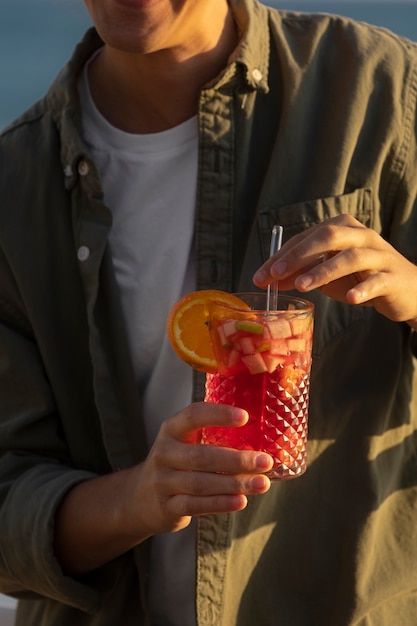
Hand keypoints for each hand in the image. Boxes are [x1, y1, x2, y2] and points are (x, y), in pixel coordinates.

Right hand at [55, 402, 272, 574]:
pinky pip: (195, 505)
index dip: (218, 414)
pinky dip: (220, 504)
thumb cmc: (176, 464)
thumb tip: (262, 440)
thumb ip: (212, 437)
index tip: (245, 417)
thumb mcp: (184, 443)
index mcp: (171, 430)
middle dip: (236, 459)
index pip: (193, 415)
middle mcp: (164, 453)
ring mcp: (162, 481)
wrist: (139, 498)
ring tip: (262, 484)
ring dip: (234, 484)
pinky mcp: (166, 507)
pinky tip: (241, 501)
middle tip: (265, 461)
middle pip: (201, 455)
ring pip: (201, 483)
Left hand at [253, 214, 416, 327]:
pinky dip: (363, 289)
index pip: (306, 238)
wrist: (404, 289)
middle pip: (327, 237)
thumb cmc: (359, 277)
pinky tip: (351, 299)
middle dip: (298, 255)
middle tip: (276, 274)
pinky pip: (377, 280)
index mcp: (342, 228)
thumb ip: (299, 273)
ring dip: (324, 271)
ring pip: (350, 257)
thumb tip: (265, 279)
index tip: (260, 275)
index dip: (282, 256)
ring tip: (303, 286)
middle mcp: (361, 235)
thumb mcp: (326, 274)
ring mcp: (379, 254)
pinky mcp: (392, 277)